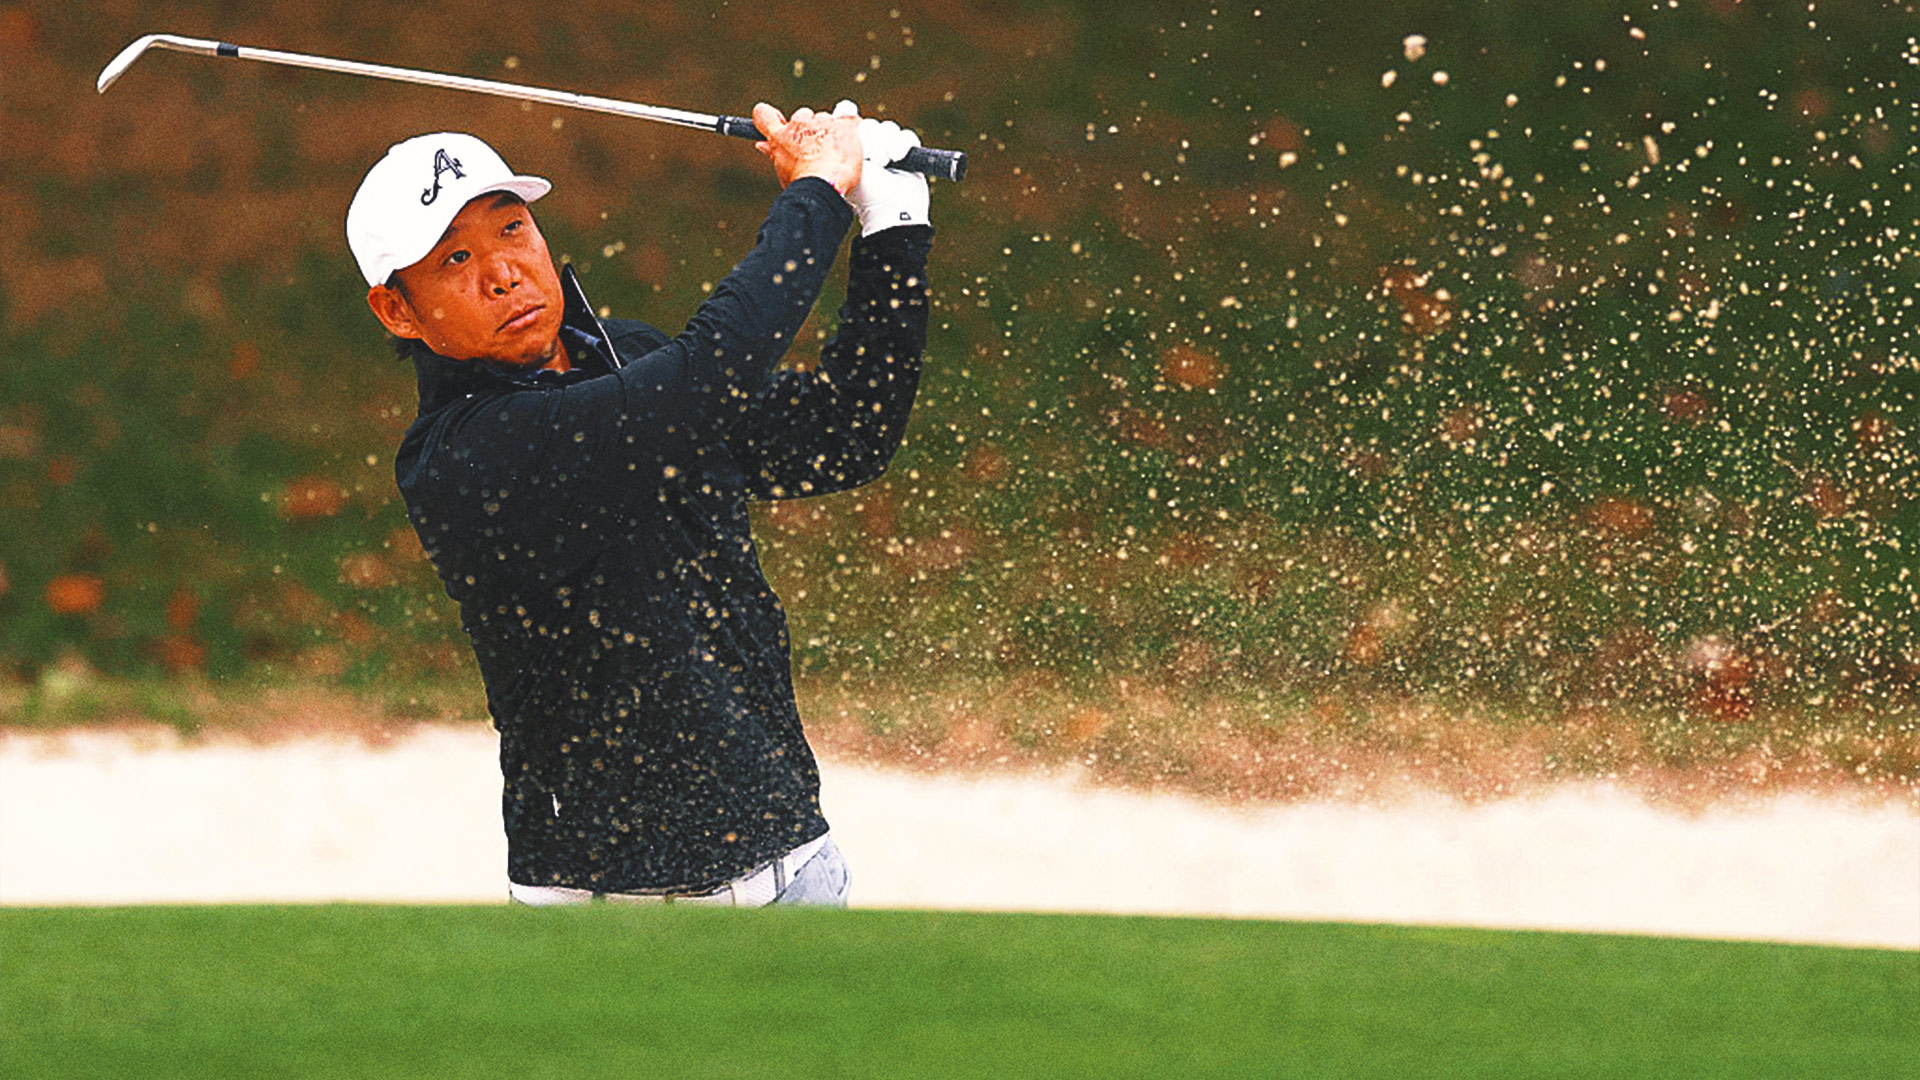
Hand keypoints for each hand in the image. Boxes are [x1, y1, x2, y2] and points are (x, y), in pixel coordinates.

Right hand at [752, 103, 862, 193]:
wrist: (826, 185)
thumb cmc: (804, 185)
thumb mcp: (784, 171)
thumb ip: (774, 153)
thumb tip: (763, 146)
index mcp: (780, 137)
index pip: (764, 115)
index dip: (771, 117)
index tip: (780, 123)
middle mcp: (799, 125)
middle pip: (802, 116)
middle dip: (809, 129)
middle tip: (816, 151)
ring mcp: (823, 123)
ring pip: (826, 119)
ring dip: (830, 132)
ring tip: (835, 155)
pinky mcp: (845, 125)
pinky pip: (849, 119)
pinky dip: (851, 130)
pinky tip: (851, 145)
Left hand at [831, 101, 930, 236]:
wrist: (891, 211)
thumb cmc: (864, 192)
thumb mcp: (847, 162)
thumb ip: (841, 134)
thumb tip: (844, 105)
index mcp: (850, 149)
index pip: (851, 121)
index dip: (855, 127)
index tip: (856, 141)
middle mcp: (869, 147)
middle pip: (871, 124)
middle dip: (871, 140)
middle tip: (871, 160)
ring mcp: (889, 150)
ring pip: (888, 128)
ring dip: (886, 144)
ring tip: (883, 163)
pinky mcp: (908, 154)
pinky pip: (907, 135)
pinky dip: (902, 144)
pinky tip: (898, 157)